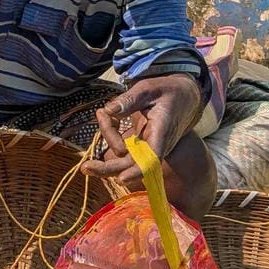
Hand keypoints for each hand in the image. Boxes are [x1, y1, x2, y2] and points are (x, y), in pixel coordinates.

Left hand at [88, 74, 203, 183]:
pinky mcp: (140, 145)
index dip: (138, 170)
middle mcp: (155, 144)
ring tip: (102, 113)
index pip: (152, 157)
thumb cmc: (167, 91)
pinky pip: (121, 146)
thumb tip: (109, 110)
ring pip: (123, 156)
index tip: (122, 179)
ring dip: (107, 137)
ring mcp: (147, 147)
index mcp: (162, 131)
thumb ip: (129, 99)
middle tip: (85, 167)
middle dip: (108, 168)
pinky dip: (109, 132)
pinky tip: (105, 115)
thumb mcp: (149, 89)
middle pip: (132, 165)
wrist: (184, 97)